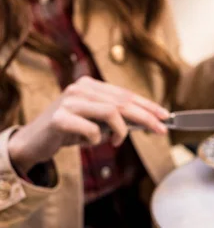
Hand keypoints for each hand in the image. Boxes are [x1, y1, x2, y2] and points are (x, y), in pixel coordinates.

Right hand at [7, 76, 168, 173]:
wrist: (34, 141)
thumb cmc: (69, 130)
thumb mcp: (96, 121)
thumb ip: (117, 117)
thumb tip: (148, 121)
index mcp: (90, 85)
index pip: (126, 94)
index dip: (148, 105)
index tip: (166, 116)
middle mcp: (80, 89)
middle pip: (123, 102)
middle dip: (146, 118)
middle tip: (161, 131)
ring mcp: (68, 102)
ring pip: (111, 112)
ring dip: (120, 131)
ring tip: (116, 141)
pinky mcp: (59, 118)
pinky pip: (92, 130)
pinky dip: (97, 140)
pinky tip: (90, 142)